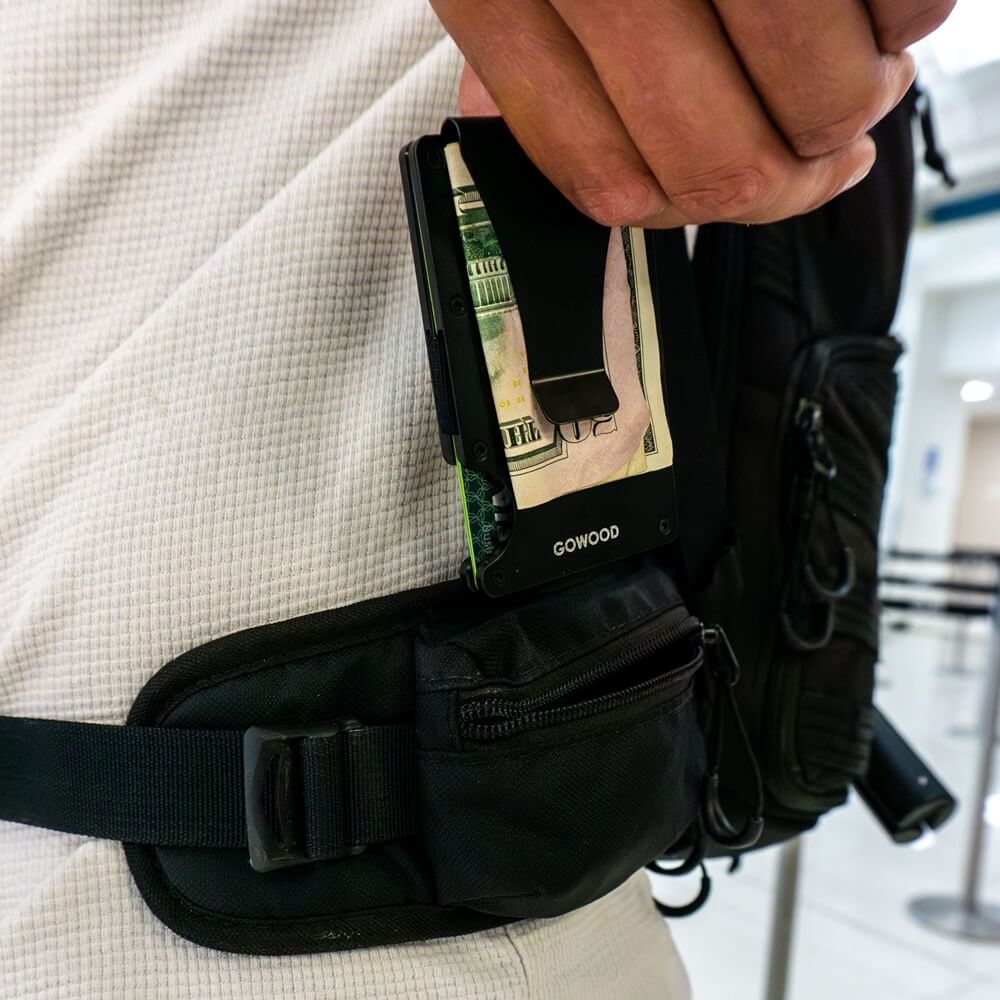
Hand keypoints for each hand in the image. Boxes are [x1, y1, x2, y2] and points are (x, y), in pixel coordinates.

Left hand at [432, 0, 954, 226]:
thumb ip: (537, 58)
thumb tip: (612, 177)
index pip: (610, 182)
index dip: (688, 208)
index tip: (742, 189)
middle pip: (720, 167)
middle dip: (790, 179)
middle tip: (826, 143)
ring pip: (818, 104)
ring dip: (855, 103)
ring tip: (860, 63)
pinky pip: (907, 2)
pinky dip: (910, 17)